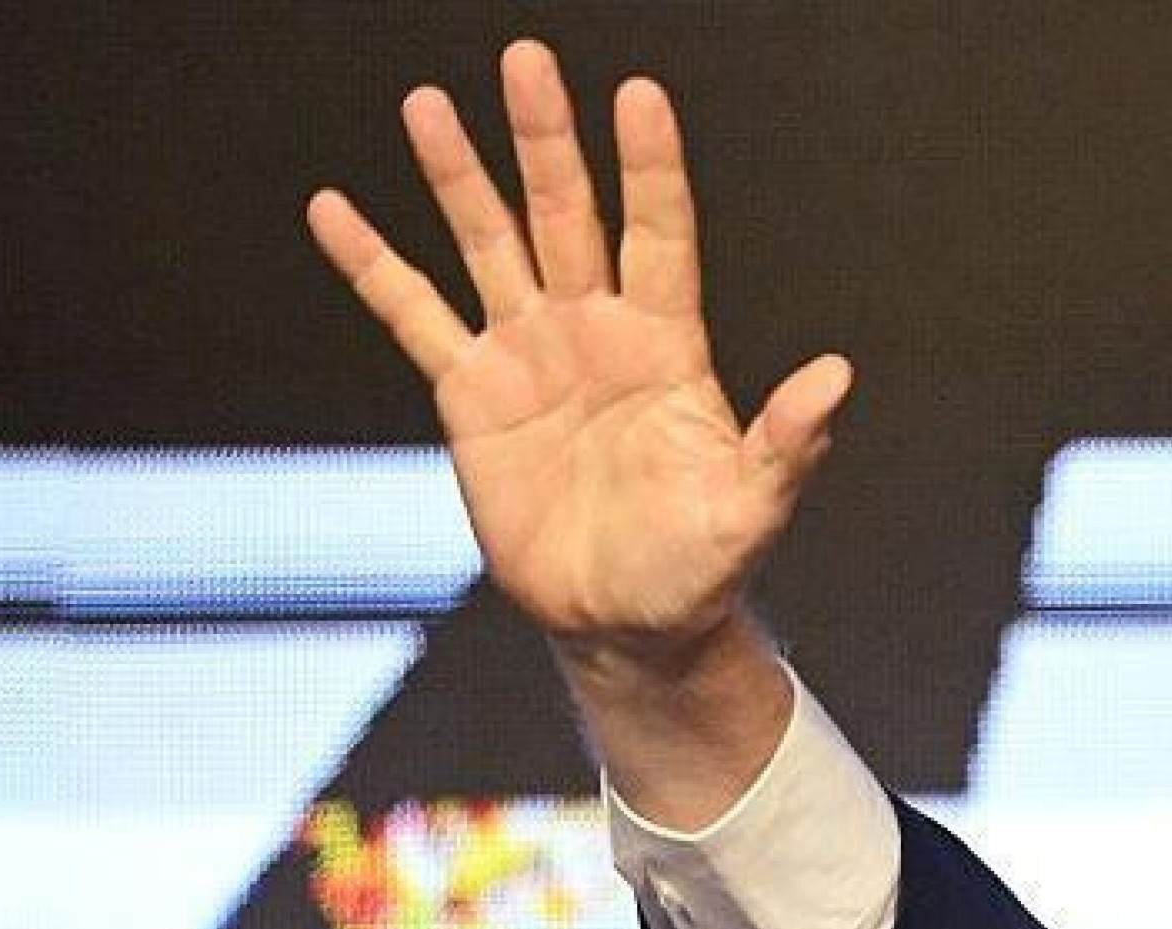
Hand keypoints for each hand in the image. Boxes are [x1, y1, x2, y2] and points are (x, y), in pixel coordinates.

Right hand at [307, 40, 848, 669]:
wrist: (626, 623)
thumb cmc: (698, 566)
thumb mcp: (752, 508)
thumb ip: (787, 441)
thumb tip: (836, 376)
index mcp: (668, 346)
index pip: (660, 235)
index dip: (650, 168)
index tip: (640, 95)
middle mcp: (596, 330)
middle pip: (568, 215)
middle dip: (545, 140)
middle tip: (527, 61)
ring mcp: (529, 354)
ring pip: (489, 244)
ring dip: (459, 177)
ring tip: (428, 104)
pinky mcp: (472, 395)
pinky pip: (414, 315)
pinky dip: (374, 266)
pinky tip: (335, 209)